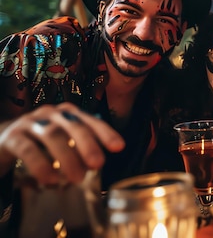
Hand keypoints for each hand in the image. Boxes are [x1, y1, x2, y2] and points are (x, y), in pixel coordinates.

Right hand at [0, 102, 124, 184]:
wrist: (2, 141)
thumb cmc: (40, 142)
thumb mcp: (62, 142)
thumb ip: (79, 149)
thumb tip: (97, 165)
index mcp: (68, 113)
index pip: (90, 120)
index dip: (105, 132)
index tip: (119, 147)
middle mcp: (51, 114)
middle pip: (73, 125)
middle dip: (88, 145)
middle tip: (98, 164)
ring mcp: (30, 123)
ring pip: (52, 135)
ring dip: (67, 157)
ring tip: (77, 178)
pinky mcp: (12, 137)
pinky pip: (28, 149)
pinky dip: (41, 165)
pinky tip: (50, 180)